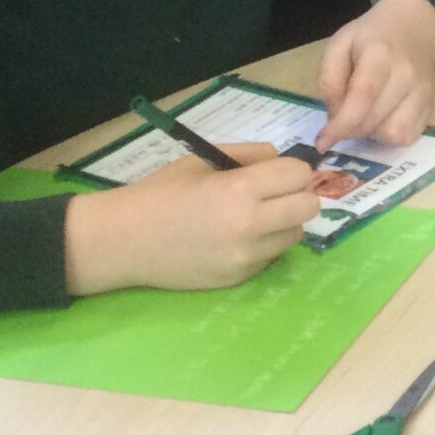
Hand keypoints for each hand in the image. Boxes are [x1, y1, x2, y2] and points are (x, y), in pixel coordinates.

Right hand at [63, 144, 317, 294]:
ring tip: (254, 217)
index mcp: (239, 190)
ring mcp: (246, 257)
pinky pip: (272, 256)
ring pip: (295, 235)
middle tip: (275, 194)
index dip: (293, 170)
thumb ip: (249, 156)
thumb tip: (283, 161)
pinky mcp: (240, 278)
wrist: (125, 241)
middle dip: (298, 195)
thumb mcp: (203, 160)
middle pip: (309, 207)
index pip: (299, 175)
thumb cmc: (162, 192)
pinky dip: (264, 245)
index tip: (279, 172)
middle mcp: (249, 227)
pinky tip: (235, 238)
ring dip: (284, 222)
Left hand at [316, 0, 434, 147]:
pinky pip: (408, 136)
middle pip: (374, 120)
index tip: (322, 142)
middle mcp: (407, 74)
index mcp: (379, 54)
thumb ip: (330, 80)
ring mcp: (423, 91)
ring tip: (365, 115)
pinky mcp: (432, 105)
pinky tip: (382, 119)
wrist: (413, 28)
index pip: (361, 98)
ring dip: (372, 133)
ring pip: (393, 134)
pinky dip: (390, 136)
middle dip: (350, 129)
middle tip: (341, 119)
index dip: (341, 125)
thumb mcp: (338, 45)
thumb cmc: (369, 37)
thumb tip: (335, 118)